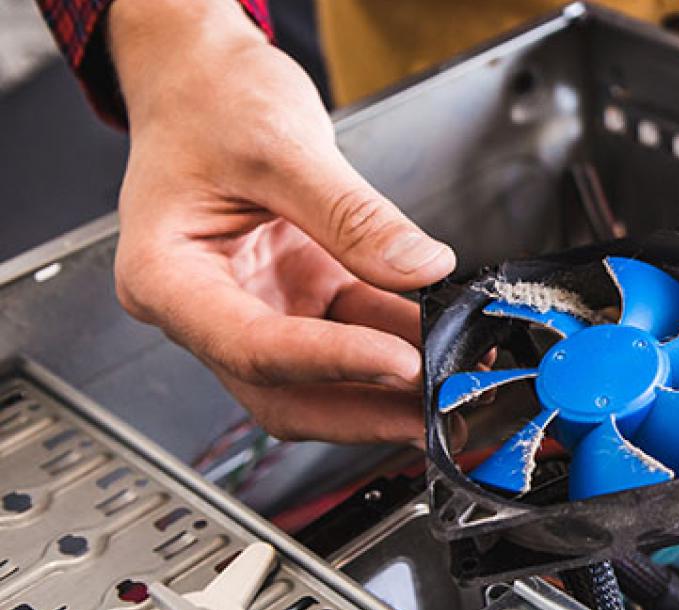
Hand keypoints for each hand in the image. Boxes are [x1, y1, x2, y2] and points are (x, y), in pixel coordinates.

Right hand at [107, 0, 454, 444]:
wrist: (204, 76)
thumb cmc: (210, 100)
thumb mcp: (282, 145)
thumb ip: (353, 215)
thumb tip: (420, 266)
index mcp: (167, 279)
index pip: (253, 347)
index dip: (332, 364)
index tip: (401, 364)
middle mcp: (206, 308)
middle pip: (286, 391)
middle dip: (366, 408)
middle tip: (439, 410)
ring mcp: (256, 306)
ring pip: (324, 378)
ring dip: (391, 386)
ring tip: (458, 379)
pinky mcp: (298, 295)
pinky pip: (353, 333)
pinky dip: (398, 341)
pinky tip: (446, 341)